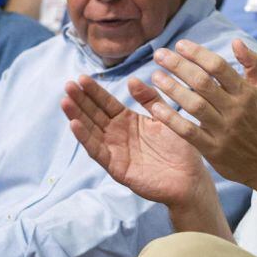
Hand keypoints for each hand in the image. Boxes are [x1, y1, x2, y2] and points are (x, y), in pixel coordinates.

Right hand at [62, 76, 209, 207]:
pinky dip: (85, 138)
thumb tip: (131, 79)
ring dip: (77, 116)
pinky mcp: (116, 167)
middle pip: (94, 115)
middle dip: (80, 100)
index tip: (82, 77)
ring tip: (65, 101)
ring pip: (91, 131)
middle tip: (68, 85)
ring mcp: (115, 151)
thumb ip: (150, 99)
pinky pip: (98, 151)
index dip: (94, 91)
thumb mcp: (164, 117)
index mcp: (129, 121)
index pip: (106, 103)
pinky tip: (74, 124)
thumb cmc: (180, 149)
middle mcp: (118, 135)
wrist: (191, 179)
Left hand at [147, 39, 256, 188]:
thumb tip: (236, 41)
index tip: (180, 44)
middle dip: (178, 65)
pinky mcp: (213, 149)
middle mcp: (235, 109)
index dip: (197, 53)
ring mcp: (223, 130)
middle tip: (160, 54)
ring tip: (155, 76)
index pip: (218, 67)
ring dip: (172, 88)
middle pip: (202, 82)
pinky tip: (156, 107)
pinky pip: (188, 132)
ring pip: (194, 105)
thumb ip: (252, 63)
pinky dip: (171, 119)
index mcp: (246, 93)